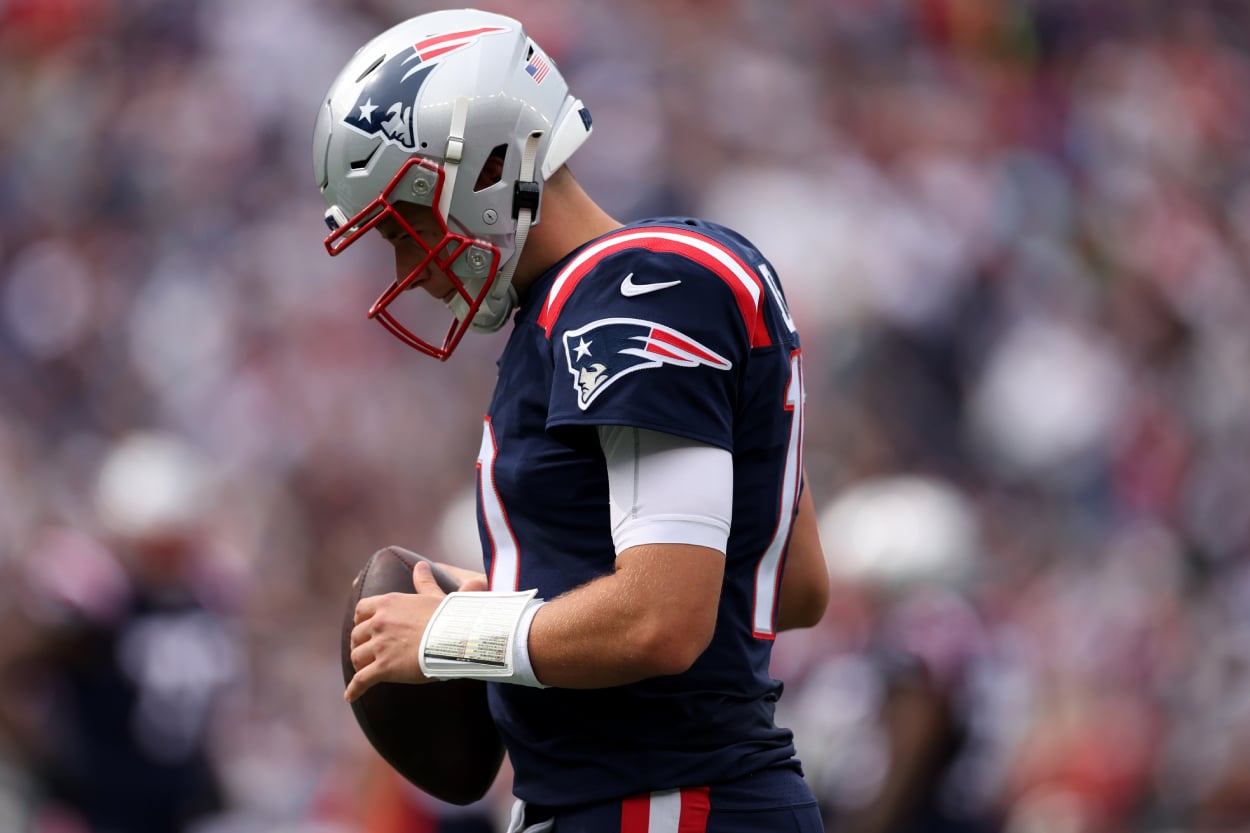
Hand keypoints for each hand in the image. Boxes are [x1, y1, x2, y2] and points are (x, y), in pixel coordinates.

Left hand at [344, 561, 485, 701]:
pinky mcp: (383, 668)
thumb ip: (424, 581)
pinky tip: (350, 696)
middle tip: (366, 652)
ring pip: (357, 657)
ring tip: (363, 671)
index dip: (361, 620)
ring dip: (359, 664)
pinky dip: (354, 689)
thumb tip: (421, 565)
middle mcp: (379, 623)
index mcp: (389, 603)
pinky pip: (361, 680)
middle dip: (360, 644)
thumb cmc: (449, 617)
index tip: (365, 627)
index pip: (361, 609)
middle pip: (357, 635)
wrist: (456, 638)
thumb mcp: (435, 595)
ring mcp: (379, 646)